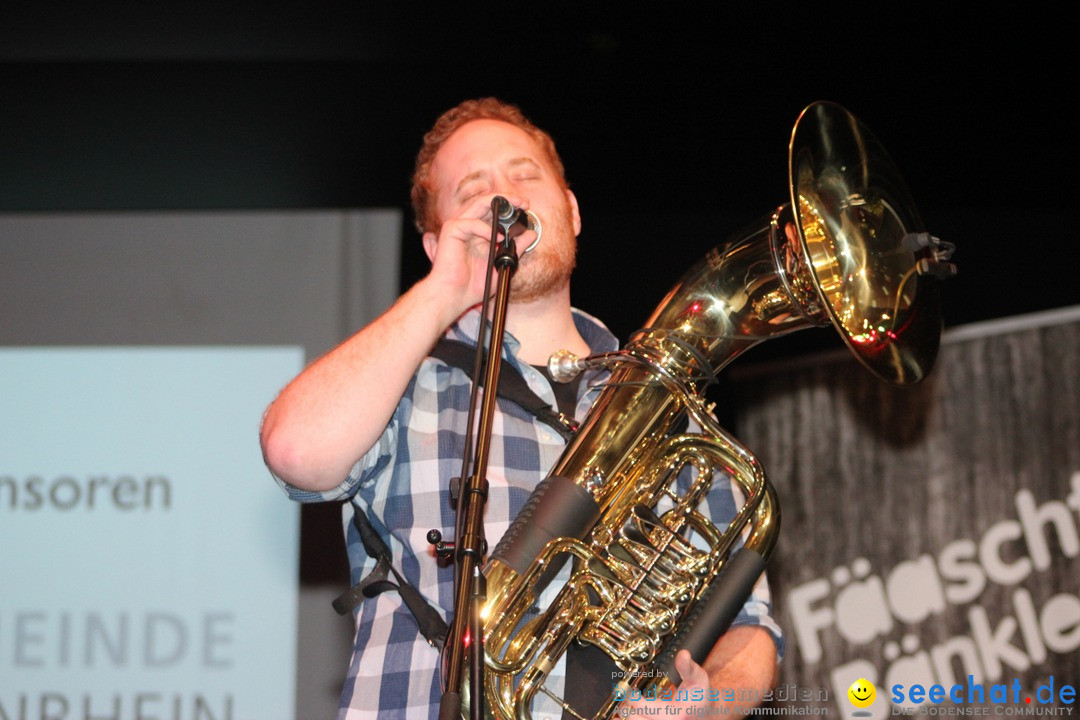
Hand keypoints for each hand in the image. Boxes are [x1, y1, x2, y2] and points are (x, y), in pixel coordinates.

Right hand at [421, 194, 533, 316]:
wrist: (455, 296)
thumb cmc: (473, 285)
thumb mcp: (502, 264)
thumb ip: (516, 249)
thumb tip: (531, 234)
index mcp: (479, 232)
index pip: (494, 210)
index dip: (510, 205)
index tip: (526, 206)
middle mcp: (469, 225)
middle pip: (487, 202)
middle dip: (508, 199)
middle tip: (524, 202)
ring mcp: (459, 226)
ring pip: (479, 204)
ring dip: (499, 204)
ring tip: (515, 208)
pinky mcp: (451, 231)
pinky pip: (470, 223)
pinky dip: (485, 229)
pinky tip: (498, 238)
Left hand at [619, 651, 710, 718]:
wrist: (706, 715)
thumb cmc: (700, 698)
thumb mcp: (698, 679)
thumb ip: (688, 667)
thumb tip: (683, 654)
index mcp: (676, 714)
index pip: (643, 707)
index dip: (631, 696)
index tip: (627, 689)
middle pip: (634, 718)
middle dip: (628, 705)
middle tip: (627, 696)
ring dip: (628, 715)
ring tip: (629, 705)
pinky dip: (633, 719)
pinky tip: (631, 715)